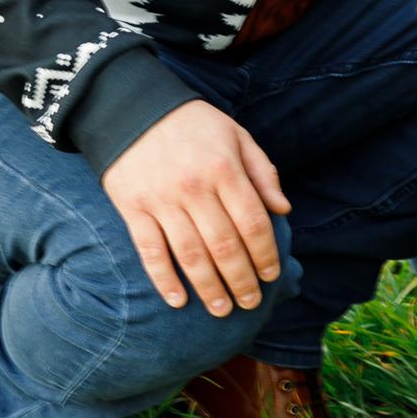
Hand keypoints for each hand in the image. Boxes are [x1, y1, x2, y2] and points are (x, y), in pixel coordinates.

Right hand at [101, 100, 290, 315]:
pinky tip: (178, 301)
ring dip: (208, 288)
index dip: (265, 253)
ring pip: (190, 255)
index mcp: (224, 168)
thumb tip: (283, 210)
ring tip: (221, 310)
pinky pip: (150, 251)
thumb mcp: (236, 135)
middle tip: (251, 303)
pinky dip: (163, 280)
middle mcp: (194, 187)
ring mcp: (161, 200)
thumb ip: (262, 172)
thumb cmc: (193, 124)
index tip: (272, 275)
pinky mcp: (133, 209)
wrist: (133, 107)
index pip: (252, 221)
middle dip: (241, 280)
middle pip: (224, 245)